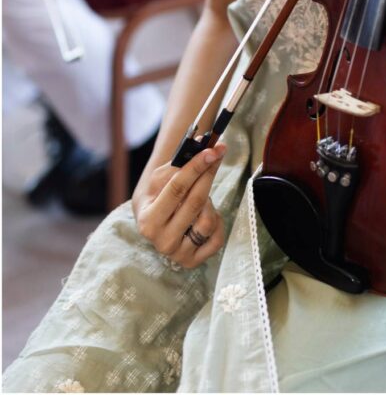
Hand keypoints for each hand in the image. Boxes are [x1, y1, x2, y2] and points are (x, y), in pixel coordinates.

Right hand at [133, 143, 226, 267]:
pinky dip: (217, 222)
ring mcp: (178, 254)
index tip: (211, 151)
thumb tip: (201, 143)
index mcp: (148, 221)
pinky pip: (217, 238)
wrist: (153, 223)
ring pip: (207, 221)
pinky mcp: (193, 261)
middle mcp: (162, 242)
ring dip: (210, 202)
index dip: (195, 168)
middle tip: (217, 154)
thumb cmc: (158, 196)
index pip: (176, 189)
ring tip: (201, 197)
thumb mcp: (159, 179)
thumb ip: (178, 164)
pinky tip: (207, 215)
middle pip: (195, 202)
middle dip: (208, 175)